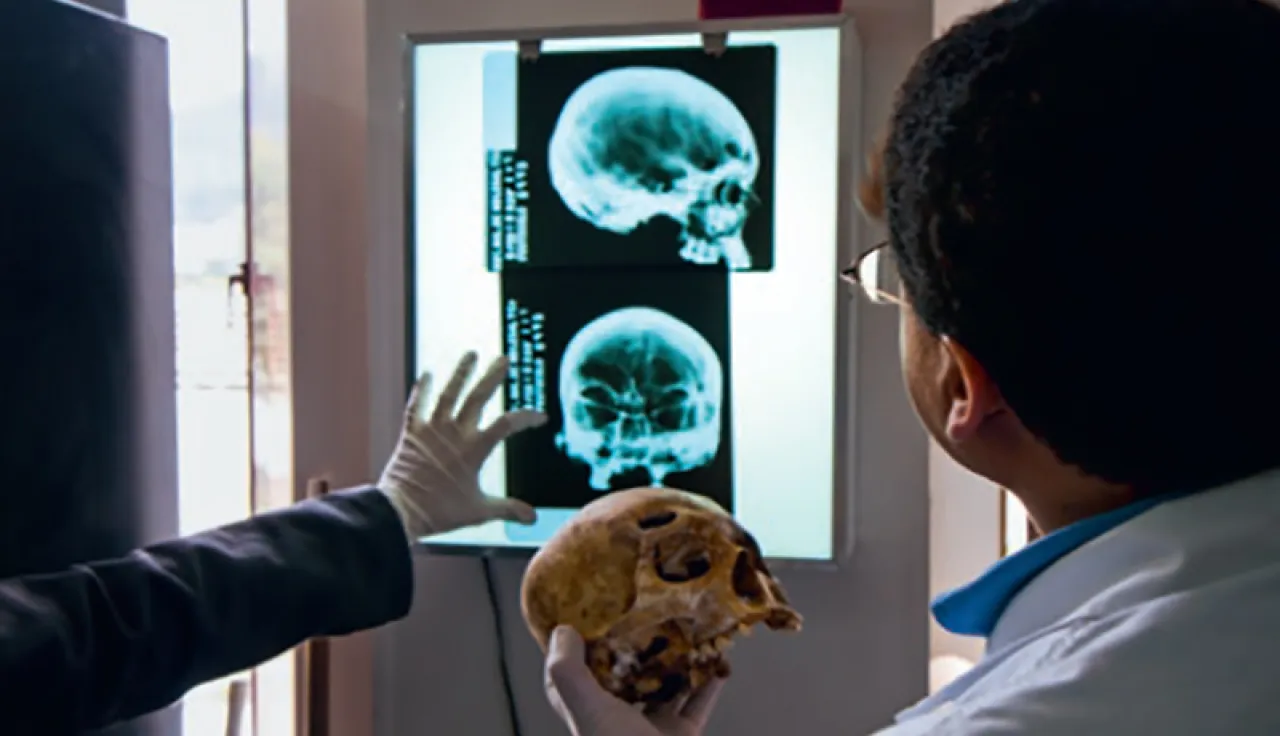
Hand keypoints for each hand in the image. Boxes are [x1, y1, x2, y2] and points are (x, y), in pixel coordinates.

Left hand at [378, 352, 545, 539]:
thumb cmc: (440, 512)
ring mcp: (431, 430)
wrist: (401, 512)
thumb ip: (508, 509)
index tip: (540, 416)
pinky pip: (416, 406)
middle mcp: (454, 434)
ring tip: (471, 354)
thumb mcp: (479, 512)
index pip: (507, 425)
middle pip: (477, 398)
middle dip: (492, 377)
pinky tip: (427, 374)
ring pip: (449, 394)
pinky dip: (421, 390)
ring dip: (461, 373)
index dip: (526, 417)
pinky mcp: (411, 434)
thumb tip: (532, 518)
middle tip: (504, 359)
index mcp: (474, 450)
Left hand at [544, 627, 723, 735]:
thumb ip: (568, 673)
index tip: (587, 614)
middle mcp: (618, 719)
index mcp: (590, 712)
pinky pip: (698, 702)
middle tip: (647, 608)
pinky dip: (709, 681)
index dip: (575, 647)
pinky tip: (719, 660)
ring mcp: (651, 727)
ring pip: (664, 684)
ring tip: (687, 627)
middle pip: (624, 673)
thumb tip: (562, 630)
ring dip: (677, 658)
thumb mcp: (589, 711)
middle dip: (635, 644)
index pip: (573, 676)